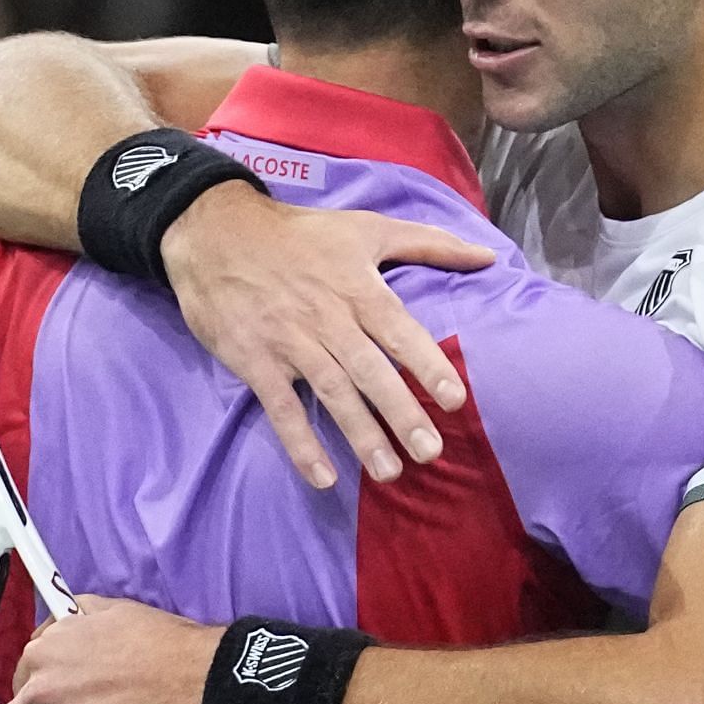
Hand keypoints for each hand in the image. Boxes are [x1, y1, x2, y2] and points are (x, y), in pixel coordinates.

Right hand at [159, 182, 496, 487]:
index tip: (455, 398)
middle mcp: (327, 317)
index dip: (426, 363)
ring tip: (388, 472)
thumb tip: (486, 257)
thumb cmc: (301, 233)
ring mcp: (289, 341)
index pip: (398, 330)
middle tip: (430, 452)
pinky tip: (323, 476)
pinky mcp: (255, 360)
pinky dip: (300, 443)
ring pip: (331, 392)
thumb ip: (430, 243)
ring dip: (360, 435)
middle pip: (369, 370)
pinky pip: (281, 407)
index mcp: (357, 286)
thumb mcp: (367, 227)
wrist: (217, 231)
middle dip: (401, 412)